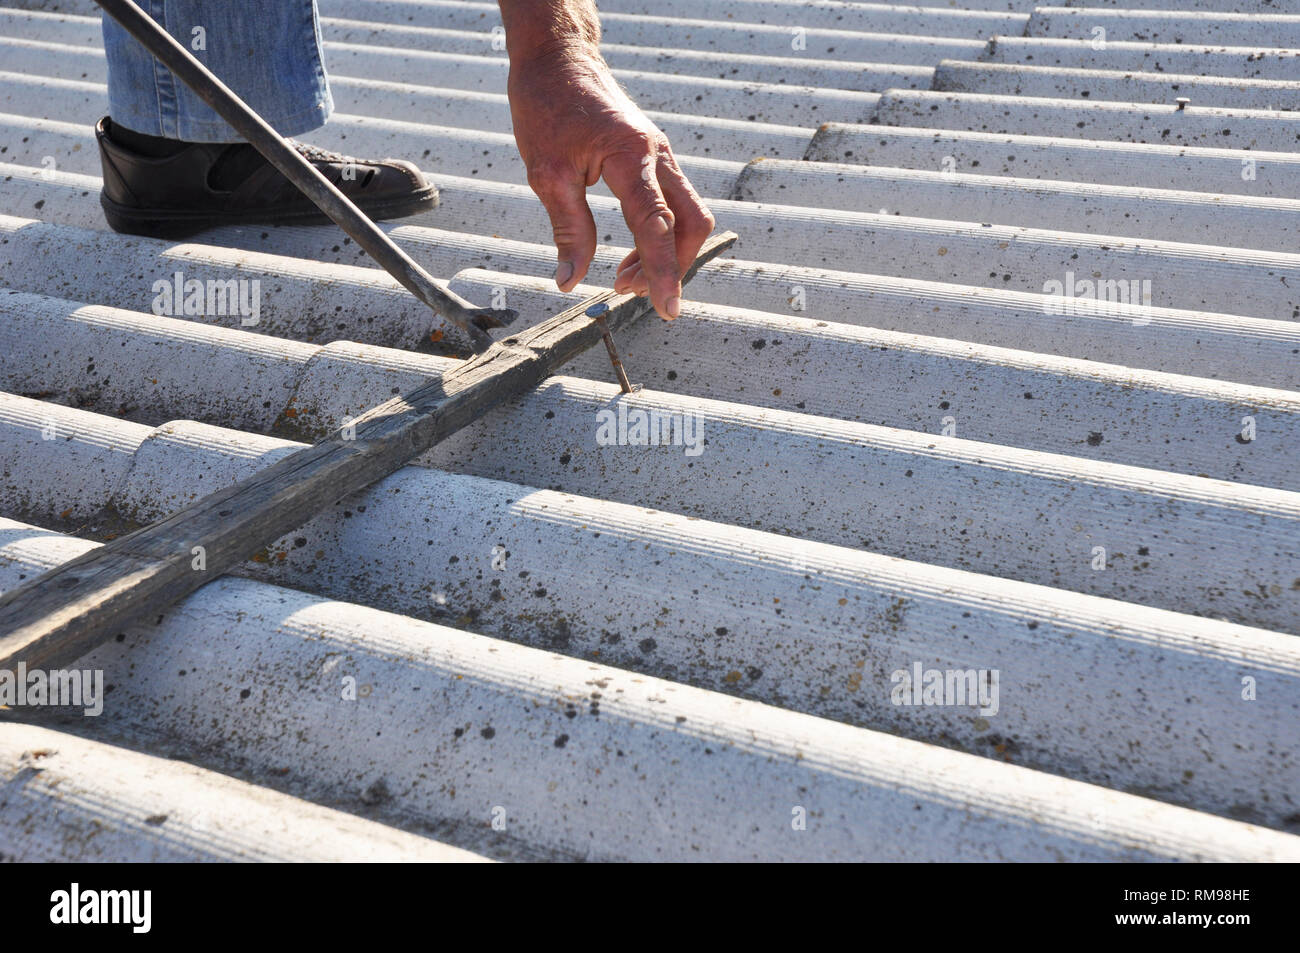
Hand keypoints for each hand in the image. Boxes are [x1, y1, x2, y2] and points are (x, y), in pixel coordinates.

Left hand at [506, 42, 714, 319]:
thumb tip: (570, 279)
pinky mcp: (655, 157)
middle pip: (691, 223)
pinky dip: (660, 233)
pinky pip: (674, 202)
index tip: (667, 308)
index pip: (656, 226)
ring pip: (688, 214)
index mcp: (632, 157)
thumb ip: (568, 228)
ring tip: (624, 278)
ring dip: (666, 253)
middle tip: (631, 293)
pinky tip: (634, 251)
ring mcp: (661, 155)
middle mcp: (657, 155)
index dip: (662, 271)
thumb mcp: (546, 172)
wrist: (558, 59)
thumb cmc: (548, 107)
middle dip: (672, 266)